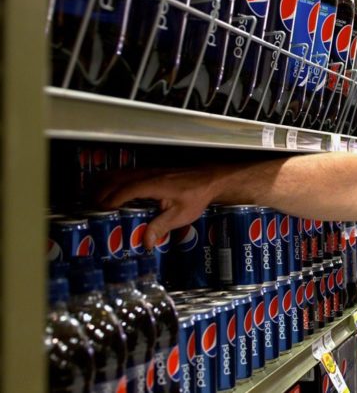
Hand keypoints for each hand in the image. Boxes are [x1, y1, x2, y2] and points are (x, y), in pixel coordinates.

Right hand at [97, 167, 221, 248]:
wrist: (208, 179)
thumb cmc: (196, 196)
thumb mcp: (180, 215)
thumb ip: (161, 227)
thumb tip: (145, 242)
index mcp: (154, 185)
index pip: (125, 190)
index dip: (110, 200)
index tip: (100, 211)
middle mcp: (147, 174)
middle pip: (115, 179)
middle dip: (99, 193)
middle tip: (90, 209)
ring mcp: (147, 171)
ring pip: (117, 173)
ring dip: (102, 185)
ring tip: (92, 200)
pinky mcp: (149, 171)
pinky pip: (124, 173)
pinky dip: (111, 180)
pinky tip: (107, 190)